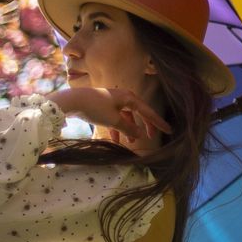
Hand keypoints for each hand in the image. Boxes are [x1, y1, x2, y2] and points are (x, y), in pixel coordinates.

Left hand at [50, 87, 170, 143]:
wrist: (72, 101)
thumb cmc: (95, 108)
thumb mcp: (114, 121)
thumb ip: (129, 129)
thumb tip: (140, 135)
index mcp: (129, 98)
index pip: (148, 112)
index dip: (158, 122)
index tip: (169, 130)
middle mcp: (123, 97)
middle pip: (138, 113)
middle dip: (144, 126)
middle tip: (151, 137)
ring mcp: (113, 101)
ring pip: (126, 117)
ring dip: (128, 130)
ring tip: (130, 143)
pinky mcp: (103, 106)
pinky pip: (115, 118)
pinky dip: (117, 128)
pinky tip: (115, 140)